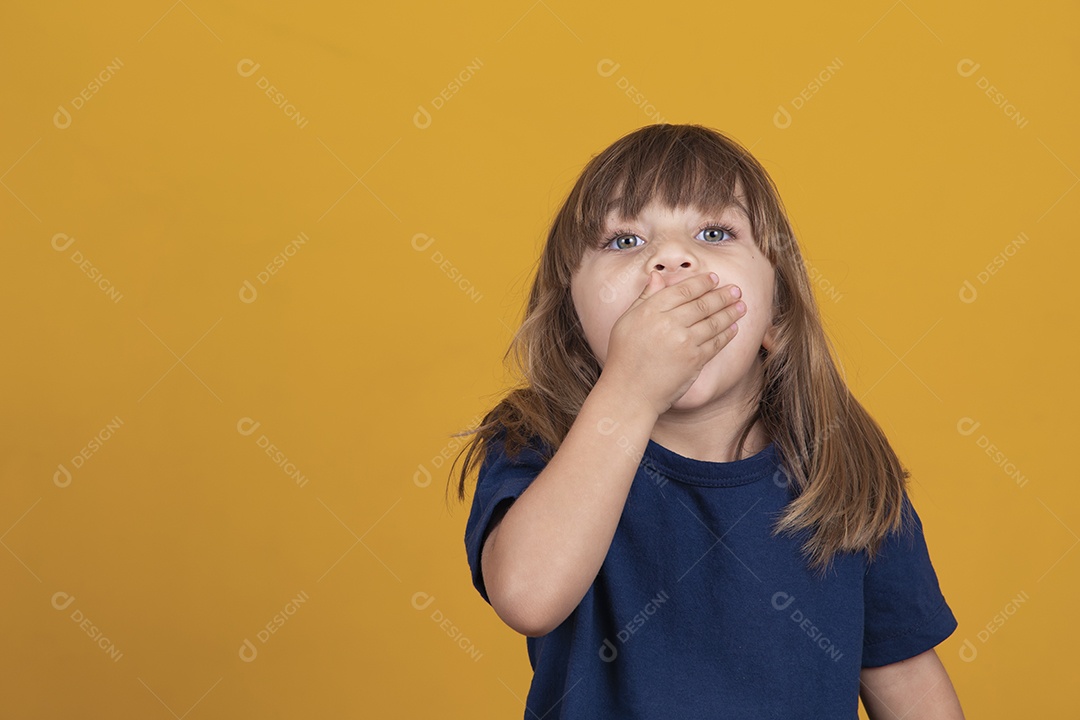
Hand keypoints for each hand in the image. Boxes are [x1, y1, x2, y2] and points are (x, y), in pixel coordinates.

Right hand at [601, 271, 746, 416]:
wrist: (630, 392)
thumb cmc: (624, 356)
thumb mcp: (626, 321)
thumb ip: (644, 297)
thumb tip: (657, 276)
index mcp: (651, 310)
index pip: (682, 290)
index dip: (701, 283)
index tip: (714, 278)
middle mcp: (669, 323)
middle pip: (702, 304)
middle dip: (722, 296)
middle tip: (736, 290)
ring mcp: (683, 342)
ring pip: (713, 322)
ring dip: (730, 313)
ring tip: (741, 306)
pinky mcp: (694, 360)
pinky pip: (715, 343)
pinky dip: (727, 334)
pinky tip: (733, 328)